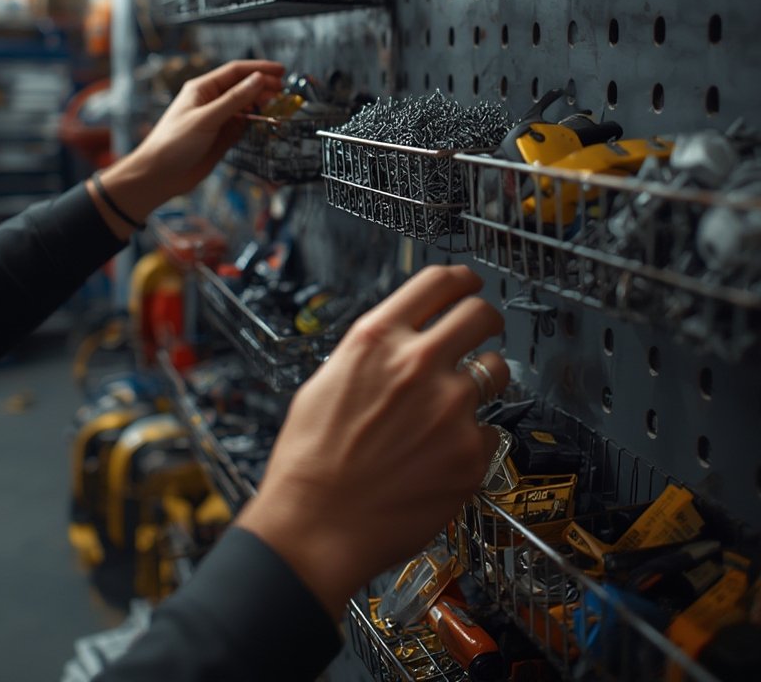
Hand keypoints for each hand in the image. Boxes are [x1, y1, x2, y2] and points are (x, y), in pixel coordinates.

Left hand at [91, 60, 284, 235]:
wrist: (159, 176)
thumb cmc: (173, 143)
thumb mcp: (206, 118)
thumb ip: (234, 99)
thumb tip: (259, 80)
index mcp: (202, 89)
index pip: (235, 72)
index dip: (259, 69)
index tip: (280, 71)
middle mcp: (211, 102)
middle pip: (243, 87)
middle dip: (264, 85)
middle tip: (284, 89)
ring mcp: (217, 119)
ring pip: (245, 106)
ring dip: (262, 104)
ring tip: (279, 104)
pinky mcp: (221, 137)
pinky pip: (243, 125)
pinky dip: (256, 122)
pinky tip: (266, 121)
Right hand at [236, 264, 507, 620]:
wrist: (314, 527)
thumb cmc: (310, 461)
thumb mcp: (328, 380)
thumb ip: (373, 353)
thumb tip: (402, 341)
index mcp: (377, 339)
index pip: (438, 282)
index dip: (462, 278)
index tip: (470, 283)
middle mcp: (417, 363)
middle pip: (481, 313)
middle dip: (488, 318)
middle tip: (485, 330)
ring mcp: (450, 408)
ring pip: (496, 371)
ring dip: (484, 380)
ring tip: (454, 406)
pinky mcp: (469, 453)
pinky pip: (488, 432)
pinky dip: (471, 440)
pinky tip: (440, 456)